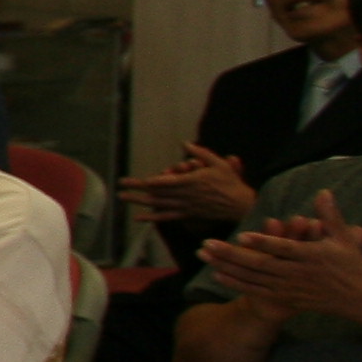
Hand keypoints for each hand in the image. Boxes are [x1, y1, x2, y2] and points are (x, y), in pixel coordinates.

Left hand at [126, 145, 256, 225]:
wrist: (241, 205)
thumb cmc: (230, 183)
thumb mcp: (218, 164)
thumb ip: (200, 153)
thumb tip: (184, 144)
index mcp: (191, 182)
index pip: (164, 182)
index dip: (147, 182)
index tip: (133, 181)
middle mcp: (185, 196)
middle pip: (156, 193)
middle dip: (137, 190)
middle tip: (119, 188)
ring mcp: (185, 207)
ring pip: (158, 205)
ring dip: (139, 202)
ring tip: (123, 199)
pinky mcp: (187, 215)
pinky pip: (167, 217)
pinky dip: (152, 217)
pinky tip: (138, 217)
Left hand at [196, 192, 361, 320]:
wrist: (358, 300)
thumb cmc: (351, 265)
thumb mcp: (345, 238)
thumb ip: (331, 216)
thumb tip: (323, 192)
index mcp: (311, 257)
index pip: (283, 249)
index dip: (263, 243)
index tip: (241, 236)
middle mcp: (296, 274)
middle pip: (259, 264)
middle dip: (230, 255)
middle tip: (206, 244)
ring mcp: (289, 288)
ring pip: (252, 278)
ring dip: (226, 267)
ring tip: (203, 256)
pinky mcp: (285, 298)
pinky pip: (256, 291)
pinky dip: (236, 283)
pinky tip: (217, 274)